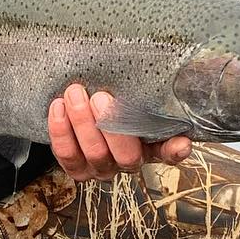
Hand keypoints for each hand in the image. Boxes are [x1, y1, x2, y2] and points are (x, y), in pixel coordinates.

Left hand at [48, 84, 191, 182]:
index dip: (174, 151)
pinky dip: (60, 131)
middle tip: (101, 96)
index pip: (169, 152)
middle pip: (127, 156)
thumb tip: (174, 70)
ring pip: (95, 154)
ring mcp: (102, 167)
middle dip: (112, 125)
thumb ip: (148, 88)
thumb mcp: (131, 90)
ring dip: (83, 123)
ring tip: (75, 93)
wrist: (77, 102)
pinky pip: (67, 155)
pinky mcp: (76, 167)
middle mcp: (129, 161)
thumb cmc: (111, 95)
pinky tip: (58, 107)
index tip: (181, 142)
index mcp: (152, 144)